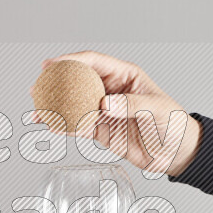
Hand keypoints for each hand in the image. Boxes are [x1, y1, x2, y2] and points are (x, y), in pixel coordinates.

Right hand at [34, 51, 202, 176]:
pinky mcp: (102, 130)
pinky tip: (51, 127)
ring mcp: (104, 110)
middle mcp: (111, 90)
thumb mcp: (155, 108)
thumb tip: (104, 104)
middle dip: (56, 82)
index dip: (71, 60)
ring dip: (55, 106)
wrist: (175, 151)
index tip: (52, 64)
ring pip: (74, 104)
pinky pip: (79, 126)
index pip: (93, 62)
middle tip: (38, 85)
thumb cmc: (172, 123)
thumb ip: (131, 105)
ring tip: (38, 109)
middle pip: (78, 81)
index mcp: (124, 75)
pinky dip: (64, 127)